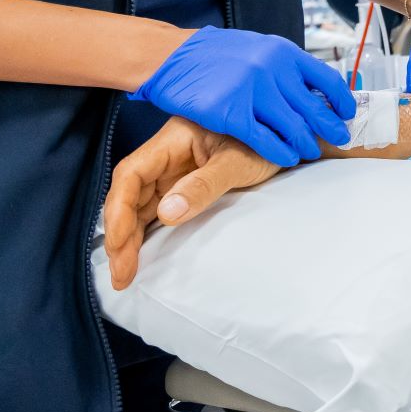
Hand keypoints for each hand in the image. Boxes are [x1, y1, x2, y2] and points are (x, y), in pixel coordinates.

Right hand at [103, 117, 278, 290]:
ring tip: (126, 274)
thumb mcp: (239, 162)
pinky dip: (146, 232)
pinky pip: (157, 209)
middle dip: (121, 233)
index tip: (119, 244)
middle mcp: (167, 154)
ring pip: (140, 205)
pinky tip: (141, 255)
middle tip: (121, 274)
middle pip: (130, 193)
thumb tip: (167, 213)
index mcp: (174, 138)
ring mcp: (174, 170)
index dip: (119, 209)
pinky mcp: (184, 185)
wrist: (291, 137)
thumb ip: (205, 185)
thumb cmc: (268, 141)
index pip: (132, 172)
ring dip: (130, 238)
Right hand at [130, 25, 356, 165]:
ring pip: (293, 127)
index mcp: (282, 52)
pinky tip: (286, 158)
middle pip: (314, 107)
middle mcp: (272, 70)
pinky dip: (280, 152)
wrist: (174, 56)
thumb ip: (283, 66)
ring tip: (310, 152)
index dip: (340, 101)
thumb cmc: (215, 54)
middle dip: (329, 127)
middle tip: (339, 139)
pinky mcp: (232, 113)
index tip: (346, 113)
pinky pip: (265, 139)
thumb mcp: (257, 49)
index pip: (326, 79)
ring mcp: (253, 91)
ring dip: (306, 143)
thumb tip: (312, 85)